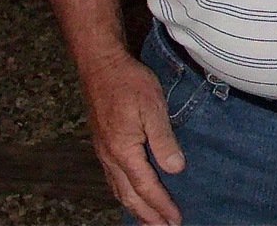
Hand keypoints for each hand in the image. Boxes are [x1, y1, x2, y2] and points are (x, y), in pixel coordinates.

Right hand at [82, 50, 184, 225]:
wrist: (101, 66)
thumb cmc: (129, 83)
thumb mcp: (153, 107)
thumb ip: (163, 140)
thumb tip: (175, 170)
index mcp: (124, 151)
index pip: (146, 187)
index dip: (161, 205)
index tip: (175, 219)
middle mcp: (111, 157)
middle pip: (130, 196)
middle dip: (147, 215)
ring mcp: (104, 152)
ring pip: (119, 190)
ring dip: (135, 208)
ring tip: (148, 220)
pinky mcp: (103, 143)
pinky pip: (113, 178)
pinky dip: (124, 192)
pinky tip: (131, 192)